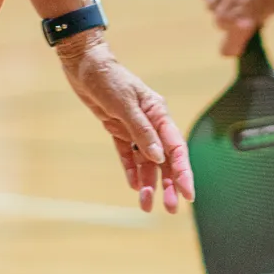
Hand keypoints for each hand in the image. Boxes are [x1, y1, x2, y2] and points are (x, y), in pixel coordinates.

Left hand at [56, 35, 193, 213]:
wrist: (84, 64)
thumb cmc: (108, 79)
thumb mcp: (125, 105)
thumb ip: (142, 132)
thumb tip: (159, 158)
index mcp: (159, 114)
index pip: (176, 148)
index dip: (184, 172)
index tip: (189, 194)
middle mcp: (151, 123)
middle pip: (164, 159)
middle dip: (169, 184)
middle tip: (171, 208)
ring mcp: (134, 127)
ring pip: (146, 161)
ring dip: (148, 182)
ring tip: (146, 205)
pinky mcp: (118, 129)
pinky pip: (128, 154)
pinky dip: (132, 170)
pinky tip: (135, 186)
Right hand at [200, 0, 273, 57]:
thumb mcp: (269, 6)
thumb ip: (258, 20)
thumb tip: (251, 24)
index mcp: (238, 26)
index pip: (227, 50)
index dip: (232, 47)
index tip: (235, 43)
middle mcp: (222, 17)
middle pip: (222, 25)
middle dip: (231, 17)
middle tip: (243, 3)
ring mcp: (211, 1)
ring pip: (215, 8)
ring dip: (224, 1)